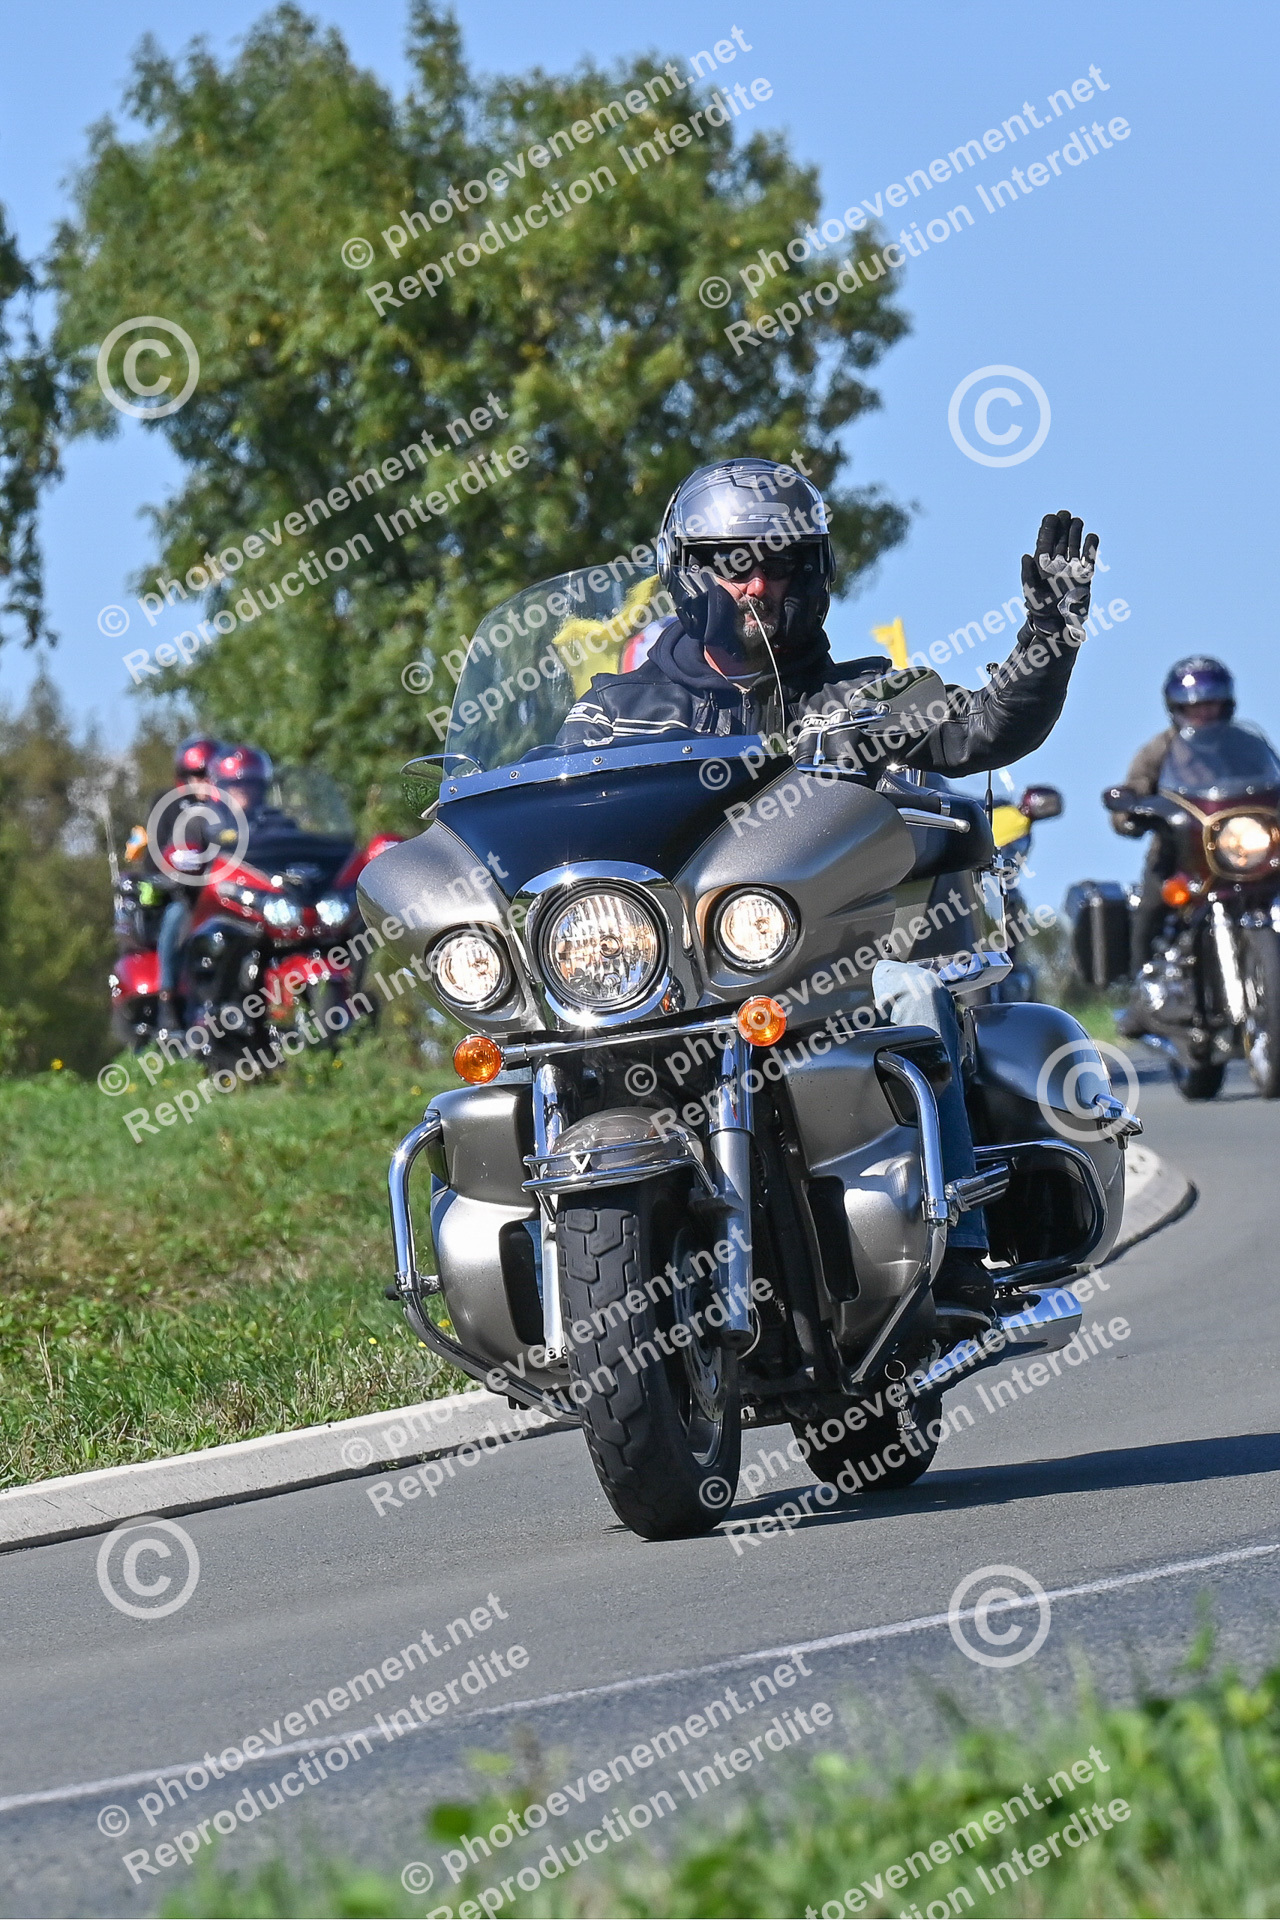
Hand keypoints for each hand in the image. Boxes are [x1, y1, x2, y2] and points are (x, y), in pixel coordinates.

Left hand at [1022, 509, 1098, 644]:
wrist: (1059, 626)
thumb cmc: (1041, 611)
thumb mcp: (1030, 593)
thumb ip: (1027, 574)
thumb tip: (1026, 555)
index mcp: (1042, 567)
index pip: (1044, 543)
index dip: (1047, 530)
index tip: (1051, 517)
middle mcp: (1057, 566)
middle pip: (1060, 541)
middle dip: (1062, 527)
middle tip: (1065, 514)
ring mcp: (1072, 569)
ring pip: (1074, 546)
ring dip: (1076, 533)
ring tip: (1077, 521)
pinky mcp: (1085, 576)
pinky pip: (1090, 558)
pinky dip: (1091, 547)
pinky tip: (1091, 536)